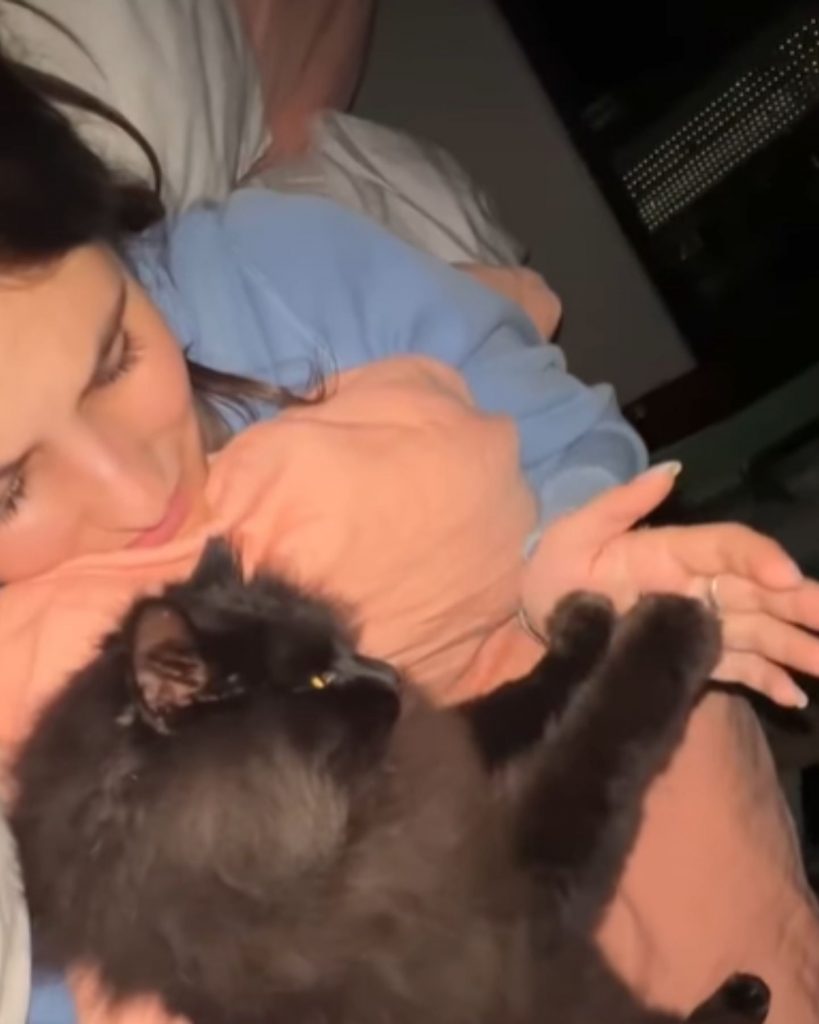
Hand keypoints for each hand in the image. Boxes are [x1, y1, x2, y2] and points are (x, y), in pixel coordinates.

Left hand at [521, 463, 817, 707]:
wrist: (538, 615)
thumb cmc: (555, 567)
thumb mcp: (578, 530)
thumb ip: (621, 503)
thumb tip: (670, 471)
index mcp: (673, 550)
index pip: (728, 547)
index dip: (759, 557)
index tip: (785, 576)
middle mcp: (696, 585)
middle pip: (758, 591)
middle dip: (800, 603)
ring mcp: (696, 623)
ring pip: (759, 630)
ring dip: (797, 645)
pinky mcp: (690, 656)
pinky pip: (737, 666)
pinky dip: (768, 679)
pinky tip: (796, 696)